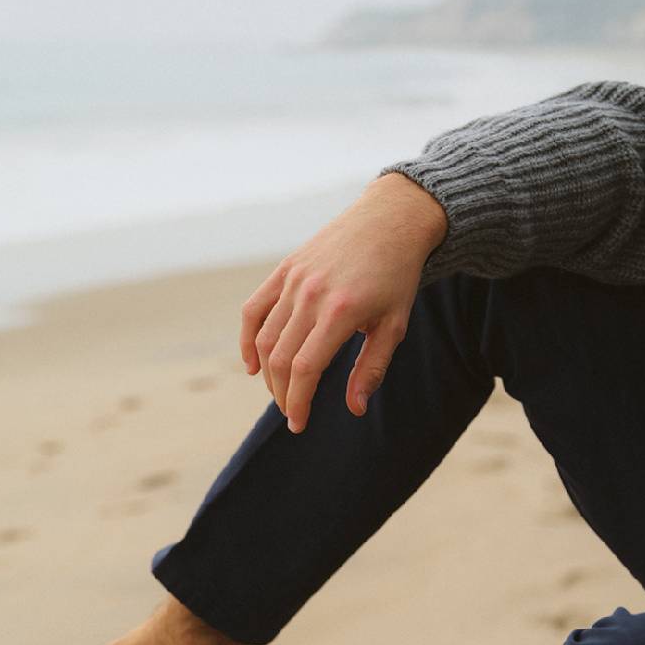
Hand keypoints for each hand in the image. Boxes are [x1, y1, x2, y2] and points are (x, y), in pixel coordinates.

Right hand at [240, 172, 446, 431]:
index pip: (304, 370)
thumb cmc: (397, 277)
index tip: (299, 424)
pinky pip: (253, 310)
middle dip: (282, 394)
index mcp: (341, 312)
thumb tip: (354, 409)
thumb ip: (371, 369)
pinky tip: (253, 365)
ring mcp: (293, 280)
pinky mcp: (284, 270)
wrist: (390, 219)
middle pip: (279, 359)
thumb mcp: (394, 326)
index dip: (298, 402)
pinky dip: (247, 340)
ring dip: (267, 373)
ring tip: (281, 392)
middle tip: (293, 412)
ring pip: (264, 338)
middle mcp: (311, 295)